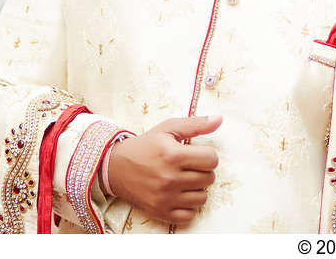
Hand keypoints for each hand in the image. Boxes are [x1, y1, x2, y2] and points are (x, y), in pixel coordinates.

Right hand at [107, 115, 221, 225]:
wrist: (116, 167)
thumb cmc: (146, 145)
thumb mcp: (169, 128)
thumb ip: (196, 124)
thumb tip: (219, 119)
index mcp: (173, 155)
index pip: (212, 160)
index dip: (208, 155)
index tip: (198, 155)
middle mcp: (169, 178)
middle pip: (209, 179)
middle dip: (203, 171)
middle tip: (190, 166)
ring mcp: (164, 198)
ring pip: (202, 198)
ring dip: (197, 188)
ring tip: (185, 180)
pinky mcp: (159, 212)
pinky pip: (189, 216)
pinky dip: (188, 206)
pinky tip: (180, 194)